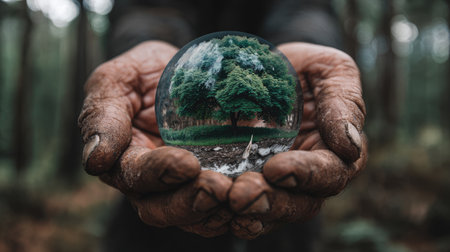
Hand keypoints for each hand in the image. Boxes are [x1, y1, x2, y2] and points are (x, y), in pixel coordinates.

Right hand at [78, 41, 232, 236]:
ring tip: (240, 195)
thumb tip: (94, 161)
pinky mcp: (213, 182)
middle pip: (163, 208)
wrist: (182, 71)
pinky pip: (222, 207)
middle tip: (218, 189)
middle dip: (190, 202)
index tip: (186, 163)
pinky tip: (258, 200)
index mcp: (123, 159)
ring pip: (195, 215)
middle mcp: (151, 183)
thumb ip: (102, 114)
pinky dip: (238, 210)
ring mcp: (183, 186)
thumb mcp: (117, 80)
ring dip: (217, 211)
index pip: (135, 175)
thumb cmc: (143, 73)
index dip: (159, 172)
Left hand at [228, 42, 367, 238]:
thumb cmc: (304, 69)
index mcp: (337, 154)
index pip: (329, 174)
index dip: (305, 175)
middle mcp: (310, 179)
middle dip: (270, 202)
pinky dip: (224, 213)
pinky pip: (241, 210)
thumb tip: (351, 146)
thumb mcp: (330, 71)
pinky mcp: (249, 184)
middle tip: (241, 196)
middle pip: (298, 205)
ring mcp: (278, 186)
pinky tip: (209, 205)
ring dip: (246, 212)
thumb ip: (344, 102)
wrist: (265, 71)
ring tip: (221, 200)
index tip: (276, 168)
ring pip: (268, 214)